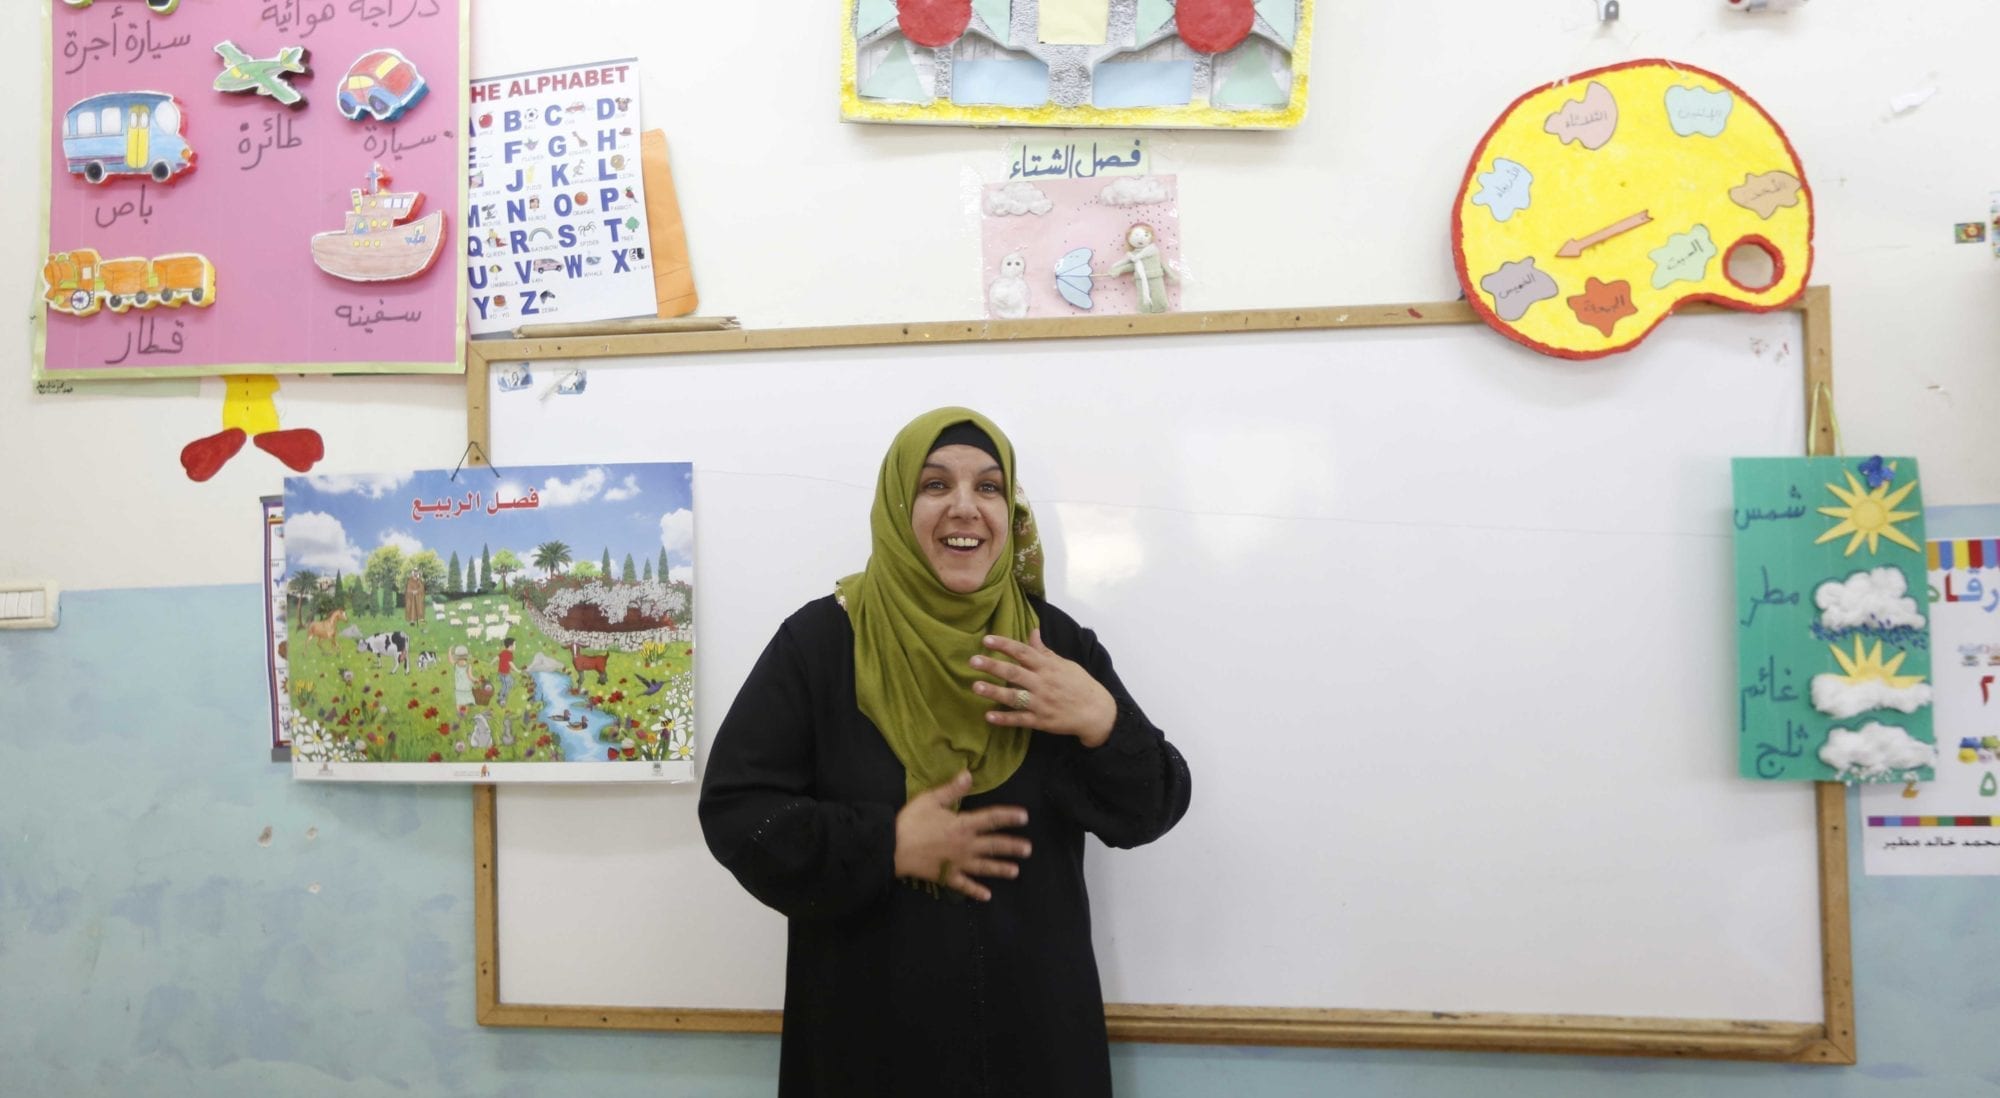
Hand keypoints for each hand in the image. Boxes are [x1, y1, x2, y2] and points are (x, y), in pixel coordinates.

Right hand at [893, 771, 1031, 901]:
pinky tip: (987, 896)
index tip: (1024, 817)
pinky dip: (976, 891)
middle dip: (1012, 847)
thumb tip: (969, 774)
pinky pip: (964, 886)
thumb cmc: (911, 821)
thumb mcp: (931, 799)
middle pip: (993, 846)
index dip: (1008, 817)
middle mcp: (965, 846)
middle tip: (1028, 850)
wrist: (892, 847)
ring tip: (1015, 871)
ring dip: (1000, 869)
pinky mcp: (946, 876)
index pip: (991, 819)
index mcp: (963, 825)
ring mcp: (957, 863)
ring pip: (984, 867)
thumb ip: (952, 789)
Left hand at [969, 629, 1115, 747]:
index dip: (1004, 645)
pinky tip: (989, 716)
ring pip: (1014, 696)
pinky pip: (1020, 720)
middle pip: (1014, 672)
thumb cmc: (1079, 684)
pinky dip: (1005, 719)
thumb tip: (1032, 631)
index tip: (986, 640)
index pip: (1023, 652)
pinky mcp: (1041, 721)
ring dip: (994, 692)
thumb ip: (1044, 651)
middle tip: (973, 661)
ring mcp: (1041, 703)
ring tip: (975, 687)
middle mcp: (1042, 683)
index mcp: (1048, 667)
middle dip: (992, 666)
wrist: (1096, 712)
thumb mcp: (1064, 664)